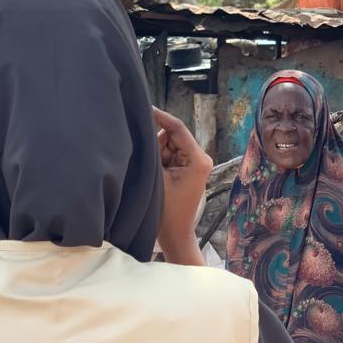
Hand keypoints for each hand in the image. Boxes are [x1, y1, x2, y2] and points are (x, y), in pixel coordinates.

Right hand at [153, 107, 211, 262]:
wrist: (175, 235)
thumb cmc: (167, 212)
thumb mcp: (156, 176)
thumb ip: (152, 150)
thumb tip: (143, 127)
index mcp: (198, 159)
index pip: (177, 128)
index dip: (159, 115)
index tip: (141, 107)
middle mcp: (200, 158)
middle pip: (171, 135)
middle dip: (156, 142)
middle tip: (146, 159)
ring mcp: (194, 163)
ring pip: (167, 145)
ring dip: (156, 152)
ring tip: (151, 172)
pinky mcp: (187, 169)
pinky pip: (168, 155)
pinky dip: (158, 160)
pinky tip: (153, 173)